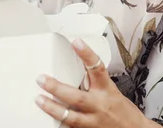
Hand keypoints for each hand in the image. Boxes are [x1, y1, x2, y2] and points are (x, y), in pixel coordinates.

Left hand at [35, 38, 155, 127]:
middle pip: (77, 96)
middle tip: (41, 79)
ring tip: (39, 99)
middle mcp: (100, 105)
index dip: (87, 54)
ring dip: (52, 108)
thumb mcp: (112, 91)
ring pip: (71, 116)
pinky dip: (60, 123)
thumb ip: (94, 81)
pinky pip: (71, 127)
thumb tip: (77, 66)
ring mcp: (94, 121)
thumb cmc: (123, 111)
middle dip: (57, 88)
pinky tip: (47, 119)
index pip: (97, 68)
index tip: (76, 42)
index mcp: (107, 90)